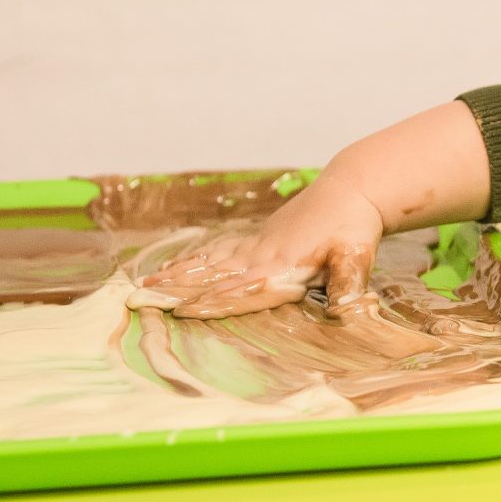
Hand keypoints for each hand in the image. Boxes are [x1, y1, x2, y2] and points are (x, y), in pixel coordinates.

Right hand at [130, 179, 384, 318]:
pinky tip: (177, 264)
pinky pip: (219, 249)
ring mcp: (256, 245)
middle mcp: (261, 256)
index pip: (241, 289)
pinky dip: (195, 258)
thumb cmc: (354, 228)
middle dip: (180, 289)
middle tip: (144, 301)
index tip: (183, 311)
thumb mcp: (356, 257)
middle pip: (214, 276)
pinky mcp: (257, 239)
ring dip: (178, 275)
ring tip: (146, 285)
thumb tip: (347, 310)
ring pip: (210, 262)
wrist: (351, 190)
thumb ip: (347, 285)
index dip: (213, 301)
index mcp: (281, 266)